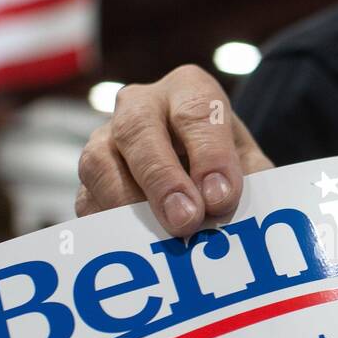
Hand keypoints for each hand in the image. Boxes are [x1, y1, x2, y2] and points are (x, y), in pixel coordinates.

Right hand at [75, 65, 272, 234]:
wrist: (196, 171)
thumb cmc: (225, 166)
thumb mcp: (250, 166)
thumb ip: (250, 183)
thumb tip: (230, 213)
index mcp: (189, 90)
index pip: (197, 112)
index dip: (209, 156)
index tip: (221, 198)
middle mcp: (140, 105)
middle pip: (138, 130)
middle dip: (162, 179)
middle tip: (186, 220)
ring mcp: (106, 139)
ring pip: (100, 162)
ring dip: (129, 203)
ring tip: (159, 238)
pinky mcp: (88, 180)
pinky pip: (87, 199)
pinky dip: (109, 225)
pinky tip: (135, 247)